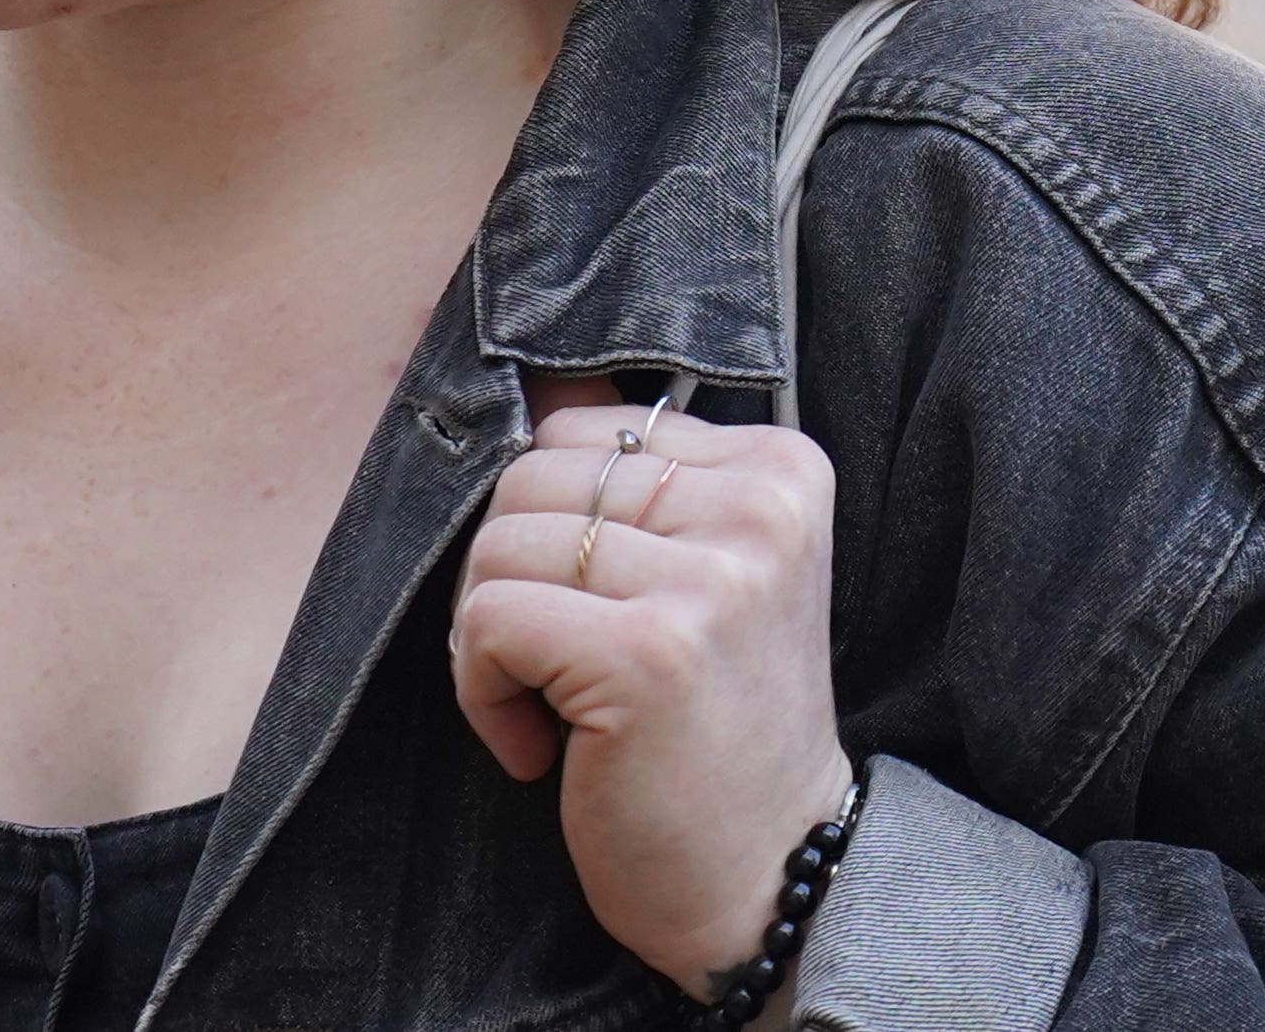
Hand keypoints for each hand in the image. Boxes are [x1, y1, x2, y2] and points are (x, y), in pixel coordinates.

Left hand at [449, 377, 854, 1002]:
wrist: (772, 882)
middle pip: (531, 475)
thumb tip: (528, 382)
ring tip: (560, 709)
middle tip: (561, 669)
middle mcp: (759, 508)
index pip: (589, 425)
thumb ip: (634, 479)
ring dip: (490, 642)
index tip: (601, 613)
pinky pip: (484, 619)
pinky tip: (541, 748)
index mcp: (783, 468)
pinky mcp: (649, 652)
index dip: (555, 524)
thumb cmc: (713, 730)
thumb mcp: (703, 574)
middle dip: (510, 576)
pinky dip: (481, 692)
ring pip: (498, 543)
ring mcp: (710, 579)